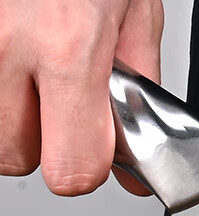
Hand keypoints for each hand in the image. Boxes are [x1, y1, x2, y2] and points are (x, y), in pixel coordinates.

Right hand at [0, 0, 163, 195]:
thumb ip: (136, 88)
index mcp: (67, 46)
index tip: (94, 146)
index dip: (88, 164)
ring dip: (7, 113)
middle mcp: (5, 44)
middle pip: (14, 157)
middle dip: (40, 138)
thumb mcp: (135, 8)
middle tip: (54, 96)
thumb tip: (134, 160)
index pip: (74, 168)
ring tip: (27, 66)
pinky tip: (9, 50)